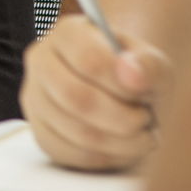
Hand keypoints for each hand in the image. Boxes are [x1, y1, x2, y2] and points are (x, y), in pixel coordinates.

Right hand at [21, 14, 169, 170]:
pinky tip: (121, 147)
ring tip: (141, 136)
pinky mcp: (38, 131)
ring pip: (74, 130)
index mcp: (68, 33)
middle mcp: (41, 60)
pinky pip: (69, 153)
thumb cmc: (138, 77)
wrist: (127, 98)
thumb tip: (131, 74)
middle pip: (76, 98)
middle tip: (146, 121)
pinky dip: (104, 157)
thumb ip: (148, 65)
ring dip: (120, 142)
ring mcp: (34, 97)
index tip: (147, 95)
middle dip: (122, 118)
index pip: (89, 60)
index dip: (124, 85)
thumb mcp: (155, 65)